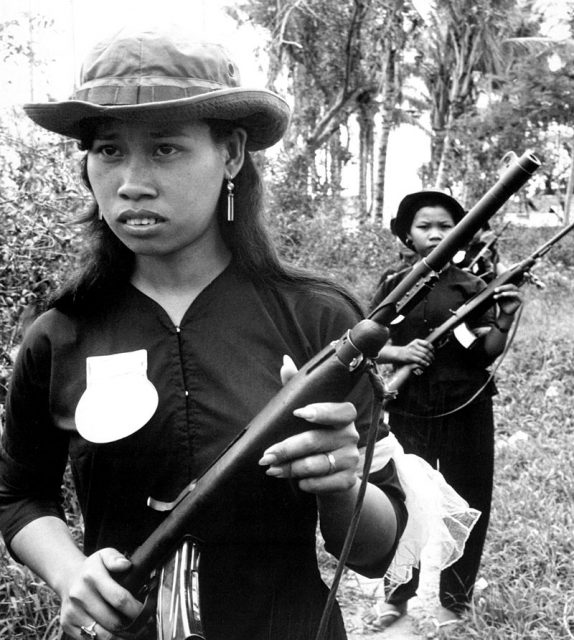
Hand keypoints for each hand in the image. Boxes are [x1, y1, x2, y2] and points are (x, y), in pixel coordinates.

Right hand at [59, 548, 142, 639]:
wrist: (68, 578)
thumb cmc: (93, 568)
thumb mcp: (104, 555)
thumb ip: (116, 558)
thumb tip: (126, 565)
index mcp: (92, 576)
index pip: (119, 599)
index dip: (135, 609)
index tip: (144, 612)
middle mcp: (80, 595)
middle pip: (112, 621)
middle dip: (129, 625)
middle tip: (139, 624)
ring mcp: (72, 612)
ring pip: (101, 635)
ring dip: (118, 636)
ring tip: (129, 632)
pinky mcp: (67, 625)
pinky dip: (104, 639)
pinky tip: (114, 634)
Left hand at [257, 356, 360, 493]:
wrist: (334, 474)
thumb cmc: (316, 436)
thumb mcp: (306, 413)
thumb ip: (296, 388)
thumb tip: (285, 362)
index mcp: (344, 415)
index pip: (338, 411)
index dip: (320, 411)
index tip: (298, 413)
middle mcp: (352, 436)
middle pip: (316, 441)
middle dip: (287, 448)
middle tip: (266, 455)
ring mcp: (352, 459)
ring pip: (317, 464)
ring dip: (291, 468)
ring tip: (272, 469)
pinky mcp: (348, 481)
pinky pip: (324, 484)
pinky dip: (307, 484)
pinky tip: (297, 482)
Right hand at [395, 339, 433, 366]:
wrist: (398, 353)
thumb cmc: (407, 350)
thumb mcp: (414, 345)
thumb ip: (421, 346)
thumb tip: (431, 348)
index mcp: (416, 341)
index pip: (426, 343)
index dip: (431, 348)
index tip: (433, 351)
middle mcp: (414, 345)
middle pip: (426, 350)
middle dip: (431, 356)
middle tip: (433, 359)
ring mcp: (412, 351)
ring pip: (424, 356)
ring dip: (428, 360)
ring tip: (430, 362)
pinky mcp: (410, 357)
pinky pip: (419, 360)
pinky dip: (424, 363)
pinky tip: (426, 364)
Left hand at [493, 283, 521, 316]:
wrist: (505, 312)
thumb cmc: (503, 304)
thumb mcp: (500, 297)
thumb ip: (499, 292)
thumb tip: (495, 287)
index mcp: (513, 289)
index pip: (507, 285)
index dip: (501, 286)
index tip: (494, 289)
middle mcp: (517, 290)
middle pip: (510, 286)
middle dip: (502, 287)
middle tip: (495, 290)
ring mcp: (520, 294)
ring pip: (512, 289)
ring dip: (504, 290)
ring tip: (499, 293)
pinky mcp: (521, 298)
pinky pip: (516, 294)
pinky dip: (509, 293)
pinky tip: (503, 294)